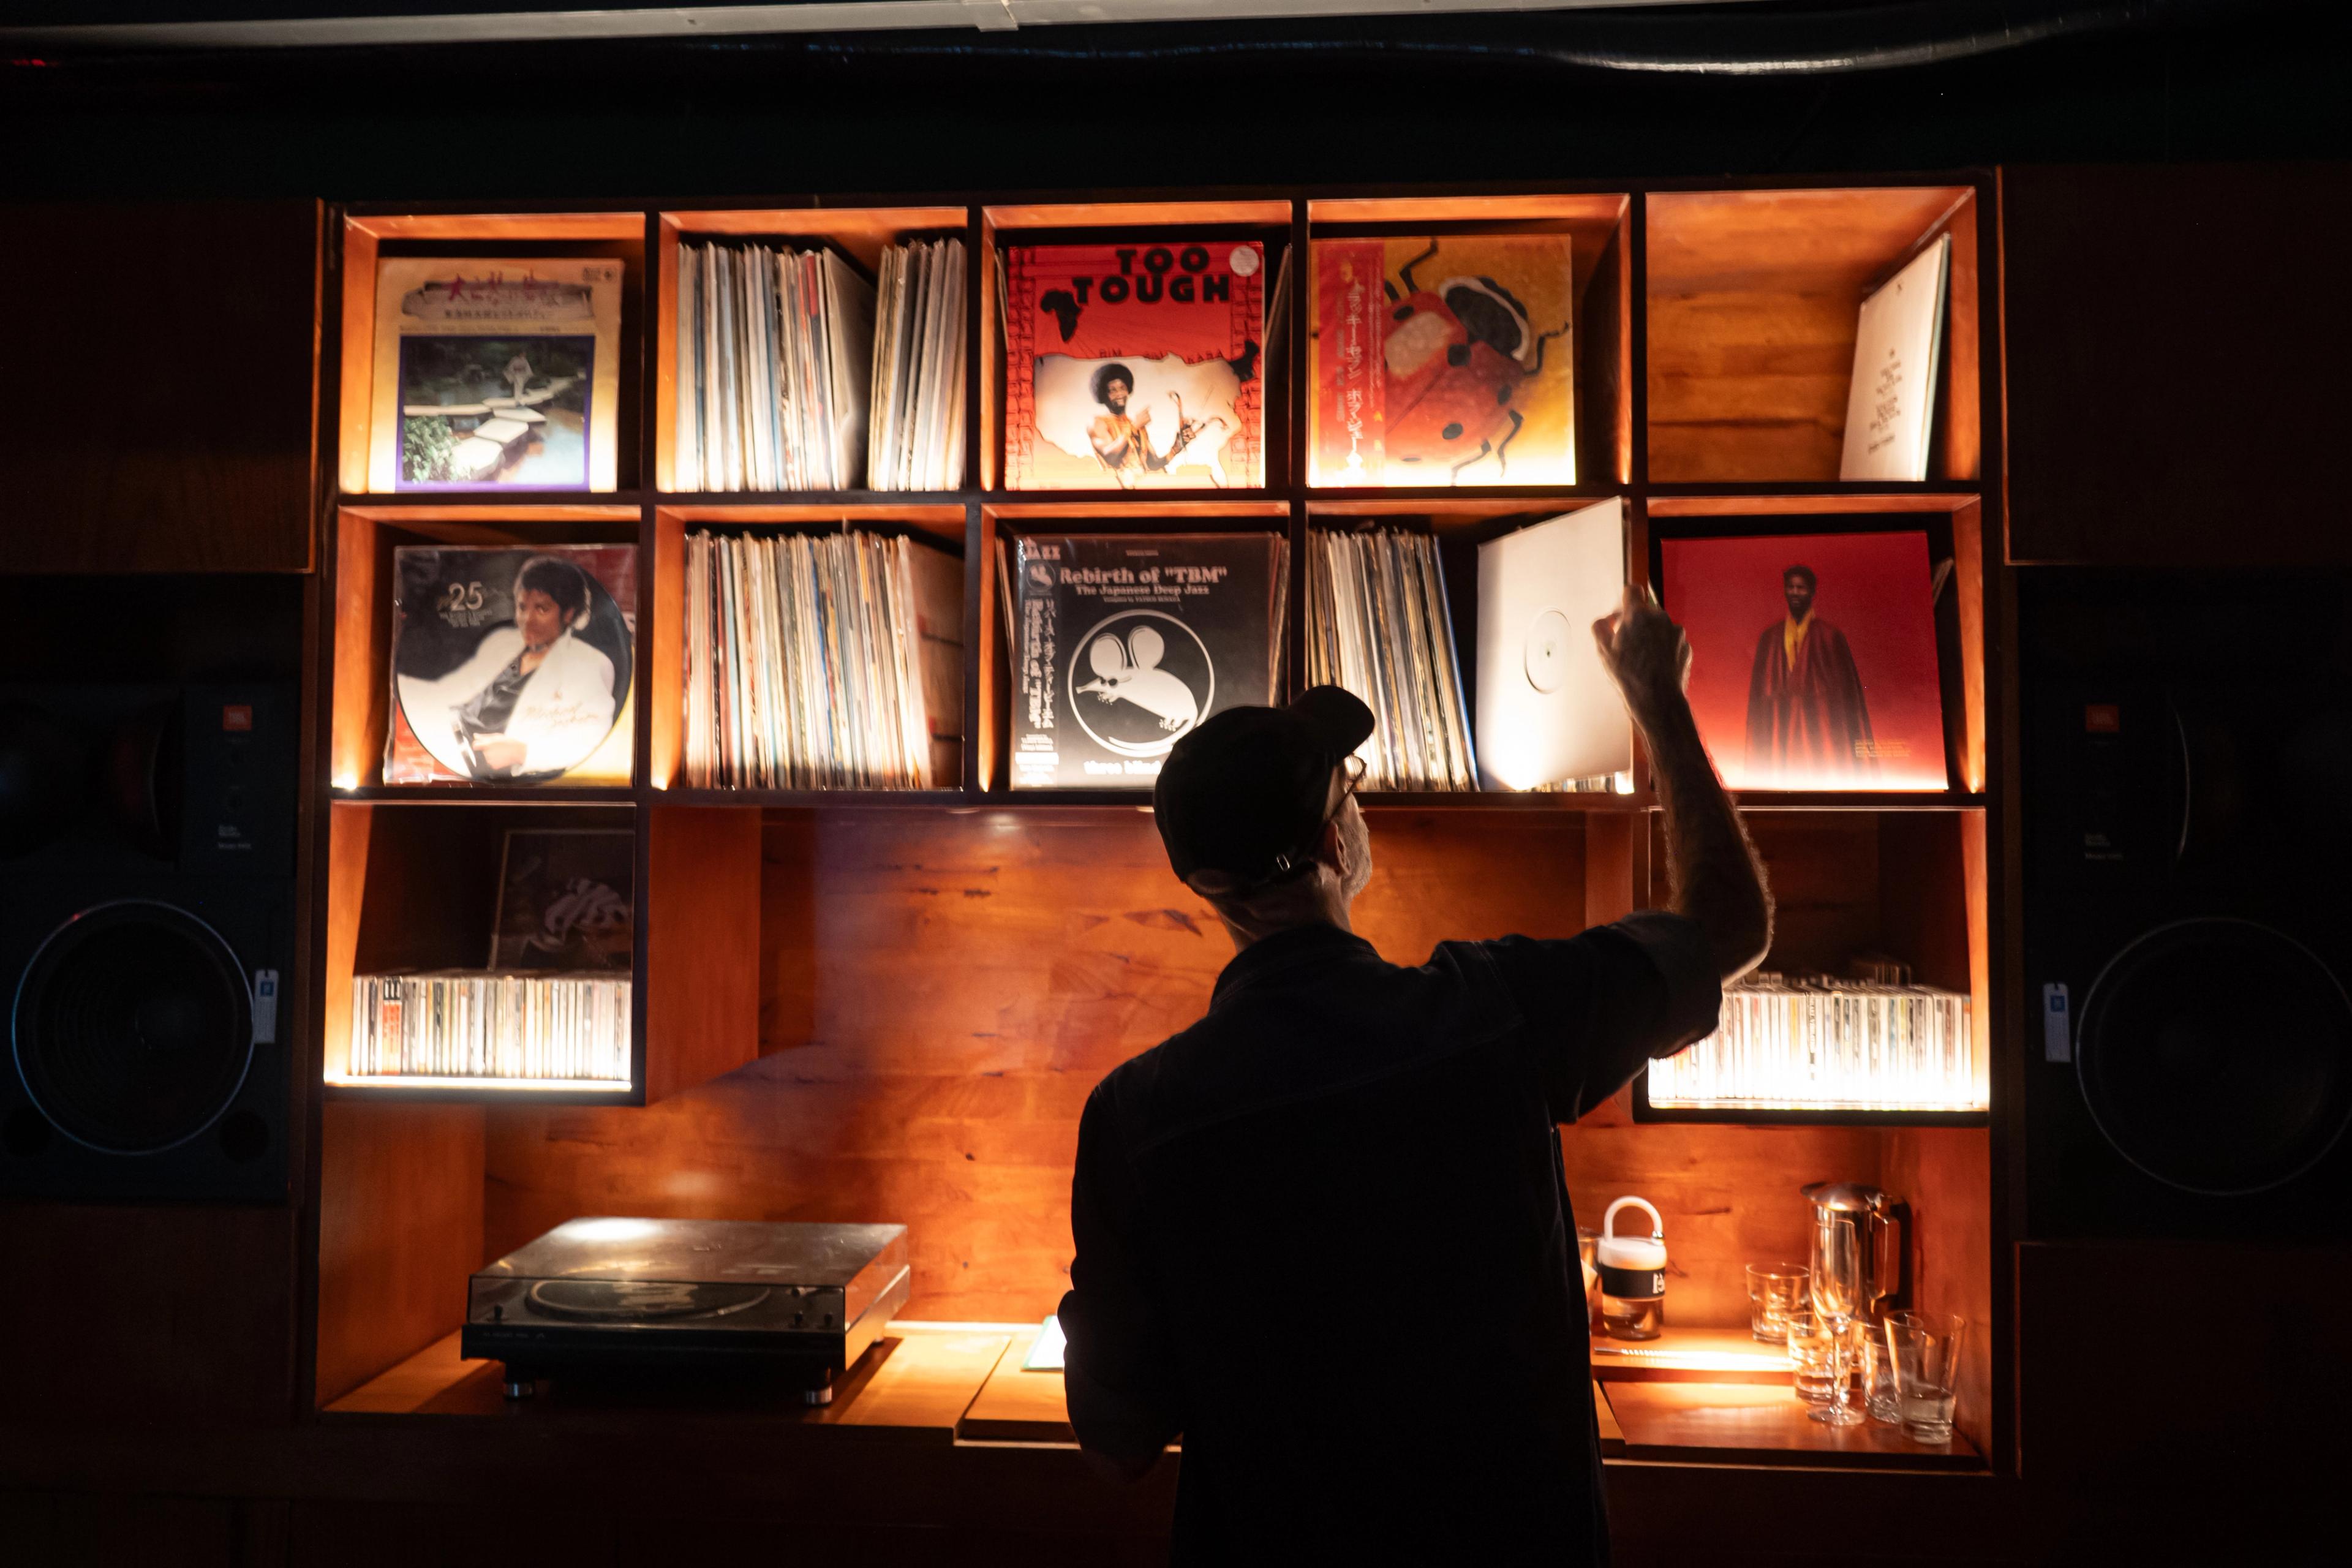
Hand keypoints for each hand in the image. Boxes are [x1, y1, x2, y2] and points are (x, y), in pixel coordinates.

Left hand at [476, 738, 527, 772]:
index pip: (475, 746)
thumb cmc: (508, 742)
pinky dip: (495, 761)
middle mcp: (487, 754)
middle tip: (496, 748)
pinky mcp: (494, 766)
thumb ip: (484, 737)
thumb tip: (475, 736)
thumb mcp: (496, 736)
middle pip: (482, 752)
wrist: (517, 751)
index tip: (481, 745)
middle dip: (487, 750)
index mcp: (487, 745)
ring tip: (500, 753)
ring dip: (491, 756)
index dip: (477, 745)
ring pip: (487, 758)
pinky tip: (501, 758)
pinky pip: (491, 763)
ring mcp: (490, 761)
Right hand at [1591, 583, 1691, 725]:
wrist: (1658, 698)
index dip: (1625, 600)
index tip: (1623, 611)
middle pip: (1647, 612)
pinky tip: (1657, 665)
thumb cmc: (1630, 676)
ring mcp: (1675, 630)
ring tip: (1645, 659)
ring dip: (1653, 636)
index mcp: (1637, 615)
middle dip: (1639, 623)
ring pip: (1660, 626)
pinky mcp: (1685, 644)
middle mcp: (1659, 617)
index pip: (1632, 590)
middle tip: (1630, 645)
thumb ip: (1600, 627)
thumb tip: (1605, 620)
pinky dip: (1665, 648)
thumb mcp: (1604, 652)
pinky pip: (1672, 640)